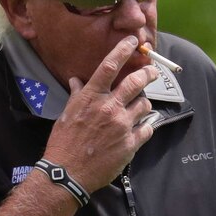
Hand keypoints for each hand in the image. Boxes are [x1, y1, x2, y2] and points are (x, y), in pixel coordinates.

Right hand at [43, 36, 158, 192]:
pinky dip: (146, 126)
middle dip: (148, 73)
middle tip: (152, 72)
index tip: (132, 41)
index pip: (110, 66)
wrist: (68, 173)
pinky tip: (141, 127)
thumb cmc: (63, 143)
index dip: (123, 50)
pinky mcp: (130, 143)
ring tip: (139, 106)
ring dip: (144, 103)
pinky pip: (147, 128)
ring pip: (144, 104)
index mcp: (91, 98)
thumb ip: (77, 95)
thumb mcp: (66, 114)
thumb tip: (76, 80)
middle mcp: (109, 107)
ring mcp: (122, 125)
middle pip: (136, 82)